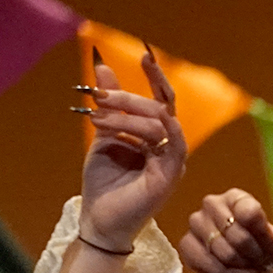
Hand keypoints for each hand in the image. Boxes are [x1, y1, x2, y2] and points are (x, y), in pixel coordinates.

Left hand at [77, 48, 185, 252]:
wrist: (100, 219)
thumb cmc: (104, 183)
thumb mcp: (103, 136)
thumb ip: (109, 106)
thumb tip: (104, 69)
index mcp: (155, 138)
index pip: (161, 102)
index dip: (156, 77)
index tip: (144, 53)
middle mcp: (168, 147)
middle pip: (160, 108)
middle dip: (129, 97)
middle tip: (99, 95)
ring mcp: (172, 161)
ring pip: (162, 122)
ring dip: (128, 114)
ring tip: (98, 115)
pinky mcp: (171, 175)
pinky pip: (175, 145)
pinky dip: (162, 129)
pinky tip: (143, 121)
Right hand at [179, 190, 272, 272]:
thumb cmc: (263, 251)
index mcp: (237, 198)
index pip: (250, 213)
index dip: (265, 237)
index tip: (272, 249)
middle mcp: (212, 204)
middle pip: (238, 235)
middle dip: (256, 256)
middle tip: (263, 264)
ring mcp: (196, 223)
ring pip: (224, 252)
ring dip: (244, 268)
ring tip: (253, 271)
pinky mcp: (186, 244)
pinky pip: (209, 265)